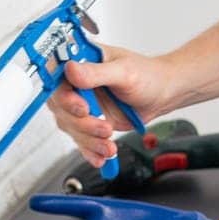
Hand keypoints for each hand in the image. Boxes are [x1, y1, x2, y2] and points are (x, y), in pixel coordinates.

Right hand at [45, 44, 178, 166]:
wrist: (161, 94)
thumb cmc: (147, 76)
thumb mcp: (124, 72)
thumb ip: (96, 72)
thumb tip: (70, 68)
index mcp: (81, 62)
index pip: (56, 78)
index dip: (64, 96)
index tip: (81, 108)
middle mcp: (76, 83)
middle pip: (61, 107)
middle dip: (82, 123)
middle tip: (104, 127)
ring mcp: (81, 104)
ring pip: (71, 126)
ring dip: (89, 139)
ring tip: (109, 143)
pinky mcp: (88, 122)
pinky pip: (82, 139)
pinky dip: (90, 150)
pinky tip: (100, 157)